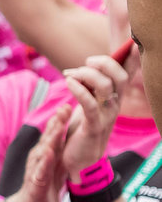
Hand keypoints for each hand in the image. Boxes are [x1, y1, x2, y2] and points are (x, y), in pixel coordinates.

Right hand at [4, 110, 67, 201]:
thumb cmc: (42, 191)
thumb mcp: (55, 170)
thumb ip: (60, 155)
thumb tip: (72, 142)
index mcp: (45, 156)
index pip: (53, 136)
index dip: (60, 121)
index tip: (69, 106)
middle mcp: (38, 160)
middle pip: (48, 139)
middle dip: (56, 123)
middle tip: (64, 107)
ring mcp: (35, 171)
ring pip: (43, 151)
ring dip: (50, 138)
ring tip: (58, 126)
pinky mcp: (35, 185)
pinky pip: (40, 171)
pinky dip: (44, 162)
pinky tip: (49, 153)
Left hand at [59, 56, 127, 177]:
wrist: (78, 159)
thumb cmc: (82, 128)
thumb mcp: (88, 104)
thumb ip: (89, 86)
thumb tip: (81, 67)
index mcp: (115, 96)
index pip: (128, 74)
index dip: (133, 58)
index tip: (132, 42)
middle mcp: (116, 104)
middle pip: (119, 76)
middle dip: (104, 62)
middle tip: (86, 61)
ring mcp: (107, 115)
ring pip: (106, 86)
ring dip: (87, 74)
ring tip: (71, 75)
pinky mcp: (94, 126)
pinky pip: (91, 104)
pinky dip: (79, 89)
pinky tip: (69, 82)